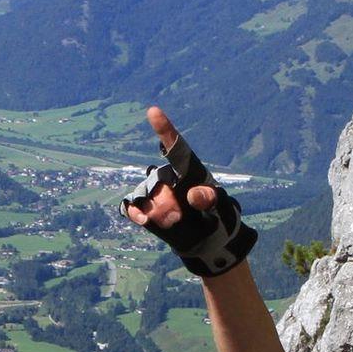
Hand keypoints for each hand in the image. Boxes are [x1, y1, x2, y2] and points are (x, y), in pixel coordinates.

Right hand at [122, 106, 254, 277]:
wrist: (208, 240)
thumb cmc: (218, 217)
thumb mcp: (222, 209)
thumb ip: (210, 200)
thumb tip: (193, 195)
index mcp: (188, 169)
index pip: (175, 145)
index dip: (164, 128)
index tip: (153, 111)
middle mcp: (168, 177)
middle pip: (157, 179)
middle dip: (166, 200)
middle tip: (181, 216)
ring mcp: (154, 192)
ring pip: (144, 194)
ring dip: (157, 209)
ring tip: (174, 222)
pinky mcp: (144, 208)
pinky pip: (131, 205)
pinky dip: (135, 211)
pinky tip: (143, 219)